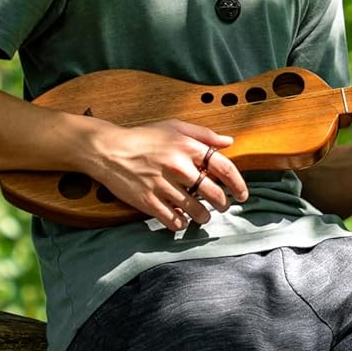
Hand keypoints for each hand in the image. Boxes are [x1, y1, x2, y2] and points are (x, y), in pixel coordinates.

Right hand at [89, 119, 248, 229]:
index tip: (243, 194)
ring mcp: (162, 185)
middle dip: (222, 204)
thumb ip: (203, 134)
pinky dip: (181, 223)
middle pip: (213, 194)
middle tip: (221, 206)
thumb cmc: (143, 137)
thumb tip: (229, 141)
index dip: (238, 184)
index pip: (224, 168)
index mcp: (188, 147)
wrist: (108, 150)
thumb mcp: (174, 127)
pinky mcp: (148, 201)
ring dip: (203, 216)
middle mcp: (178, 166)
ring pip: (195, 210)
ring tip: (202, 216)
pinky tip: (182, 220)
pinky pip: (173, 220)